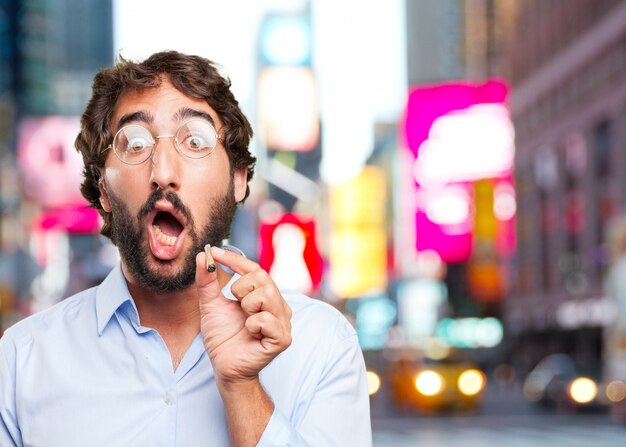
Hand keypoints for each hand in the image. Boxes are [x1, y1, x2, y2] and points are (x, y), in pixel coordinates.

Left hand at [195, 246, 291, 386]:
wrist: (225, 367)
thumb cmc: (222, 337)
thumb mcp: (210, 305)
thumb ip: (207, 282)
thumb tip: (204, 256)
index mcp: (264, 294)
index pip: (254, 268)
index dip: (234, 259)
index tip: (214, 252)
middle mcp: (278, 305)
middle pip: (262, 277)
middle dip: (240, 288)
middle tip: (234, 304)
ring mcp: (283, 321)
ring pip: (266, 295)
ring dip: (246, 307)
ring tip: (244, 321)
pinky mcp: (282, 338)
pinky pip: (267, 319)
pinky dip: (252, 325)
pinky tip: (250, 334)